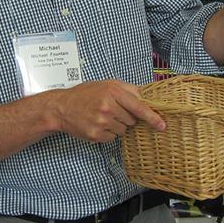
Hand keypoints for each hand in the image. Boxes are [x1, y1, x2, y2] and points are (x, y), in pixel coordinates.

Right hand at [46, 80, 165, 142]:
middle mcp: (108, 107)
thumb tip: (146, 98)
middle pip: (132, 120)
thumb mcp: (106, 84)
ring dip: (117, 125)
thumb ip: (127, 90)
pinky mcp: (96, 135)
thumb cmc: (84, 94)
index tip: (162, 125)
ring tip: (102, 117)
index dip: (152, 117)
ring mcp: (101, 122)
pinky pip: (113, 138)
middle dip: (126, 117)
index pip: (139, 107)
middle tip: (111, 110)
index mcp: (113, 92)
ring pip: (123, 130)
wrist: (61, 107)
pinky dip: (108, 133)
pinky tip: (97, 124)